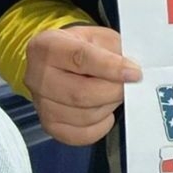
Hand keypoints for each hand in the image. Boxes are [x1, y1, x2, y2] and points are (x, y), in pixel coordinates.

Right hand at [25, 26, 141, 144]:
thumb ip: (115, 50)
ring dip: (108, 107)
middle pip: (81, 93)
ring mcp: (41, 105)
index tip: (134, 73)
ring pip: (84, 116)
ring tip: (113, 94)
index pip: (81, 58)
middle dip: (113, 91)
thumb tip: (131, 71)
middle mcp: (38, 77)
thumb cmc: (79, 48)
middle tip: (129, 85)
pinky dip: (101, 125)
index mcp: (48, 46)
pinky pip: (82, 135)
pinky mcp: (50, 126)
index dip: (112, 67)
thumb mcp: (98, 37)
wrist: (57, 63)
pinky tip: (104, 111)